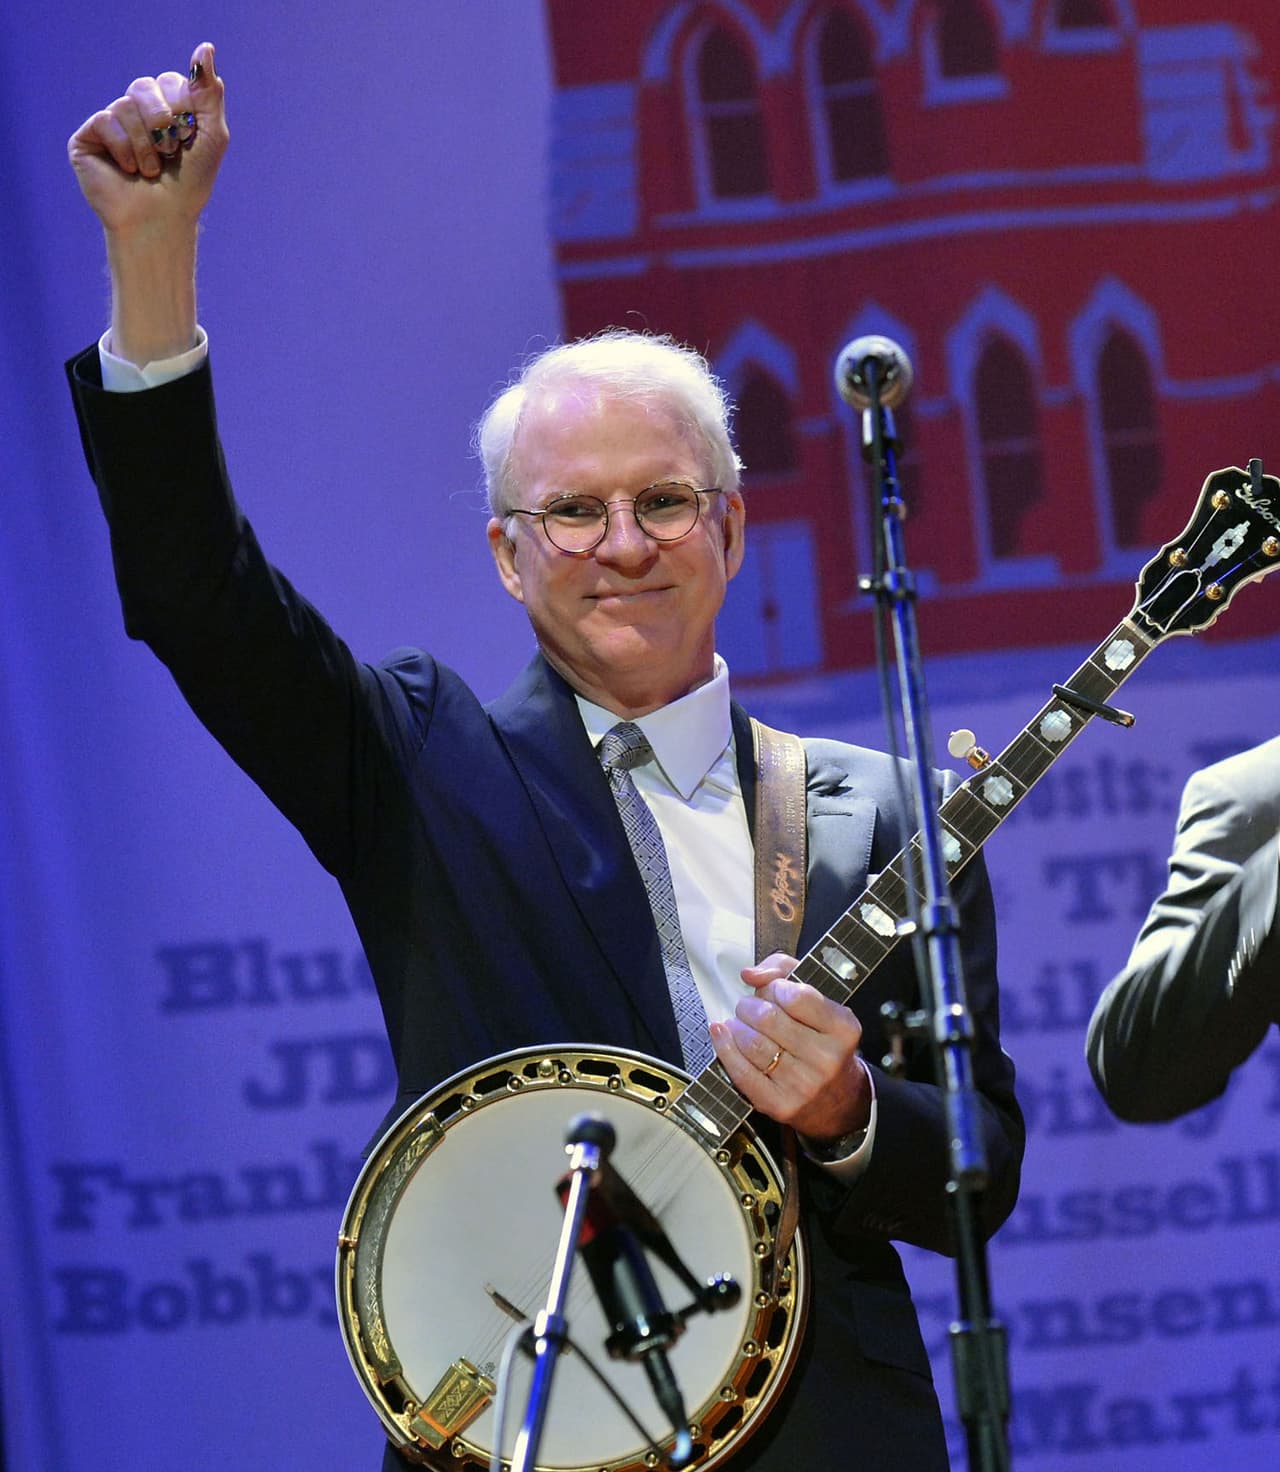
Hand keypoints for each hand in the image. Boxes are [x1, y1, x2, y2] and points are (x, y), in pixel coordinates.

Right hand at [68, 41, 227, 238]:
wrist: (162, 220)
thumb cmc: (189, 185)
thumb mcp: (212, 136)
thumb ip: (209, 93)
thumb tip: (206, 48)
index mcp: (164, 108)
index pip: (170, 82)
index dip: (182, 107)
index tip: (189, 136)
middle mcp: (135, 112)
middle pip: (143, 86)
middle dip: (164, 121)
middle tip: (170, 151)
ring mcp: (110, 123)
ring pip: (125, 106)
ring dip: (146, 145)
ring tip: (150, 170)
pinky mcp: (87, 137)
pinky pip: (105, 120)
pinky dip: (125, 149)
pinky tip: (129, 171)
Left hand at [710, 952, 871, 1142]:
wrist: (836, 1099)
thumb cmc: (821, 1040)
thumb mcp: (818, 1000)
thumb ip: (785, 971)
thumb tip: (750, 975)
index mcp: (842, 1029)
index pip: (798, 996)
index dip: (775, 987)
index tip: (771, 990)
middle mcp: (826, 1059)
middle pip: (769, 1018)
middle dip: (749, 1006)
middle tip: (748, 1007)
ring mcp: (803, 1085)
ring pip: (752, 1043)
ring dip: (736, 1026)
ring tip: (739, 1023)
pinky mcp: (779, 1104)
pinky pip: (741, 1072)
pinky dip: (724, 1048)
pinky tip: (721, 1033)